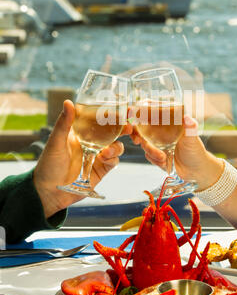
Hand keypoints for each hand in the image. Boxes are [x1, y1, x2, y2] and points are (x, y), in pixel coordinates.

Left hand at [33, 99, 130, 217]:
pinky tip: (104, 159)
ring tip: (107, 151)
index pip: (99, 120)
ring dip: (116, 146)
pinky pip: (113, 161)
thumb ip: (64, 123)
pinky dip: (113, 158)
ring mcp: (97, 156)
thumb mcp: (56, 142)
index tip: (120, 110)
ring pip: (116, 146)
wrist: (49, 192)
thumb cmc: (48, 165)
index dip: (110, 115)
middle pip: (112, 132)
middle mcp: (91, 142)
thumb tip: (68, 102)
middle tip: (128, 128)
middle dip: (122, 129)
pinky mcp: (101, 169)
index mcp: (80, 132)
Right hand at [131, 115, 223, 189]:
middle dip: (137, 133)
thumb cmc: (196, 151)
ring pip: (143, 142)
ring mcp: (157, 142)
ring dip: (150, 150)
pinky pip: (147, 154)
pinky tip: (164, 161)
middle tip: (138, 140)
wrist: (196, 172)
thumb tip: (187, 118)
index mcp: (169, 121)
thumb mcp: (192, 139)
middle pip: (141, 126)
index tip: (131, 113)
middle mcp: (161, 130)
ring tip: (162, 157)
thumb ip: (190, 128)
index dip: (140, 110)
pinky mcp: (155, 154)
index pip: (151, 111)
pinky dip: (153, 158)